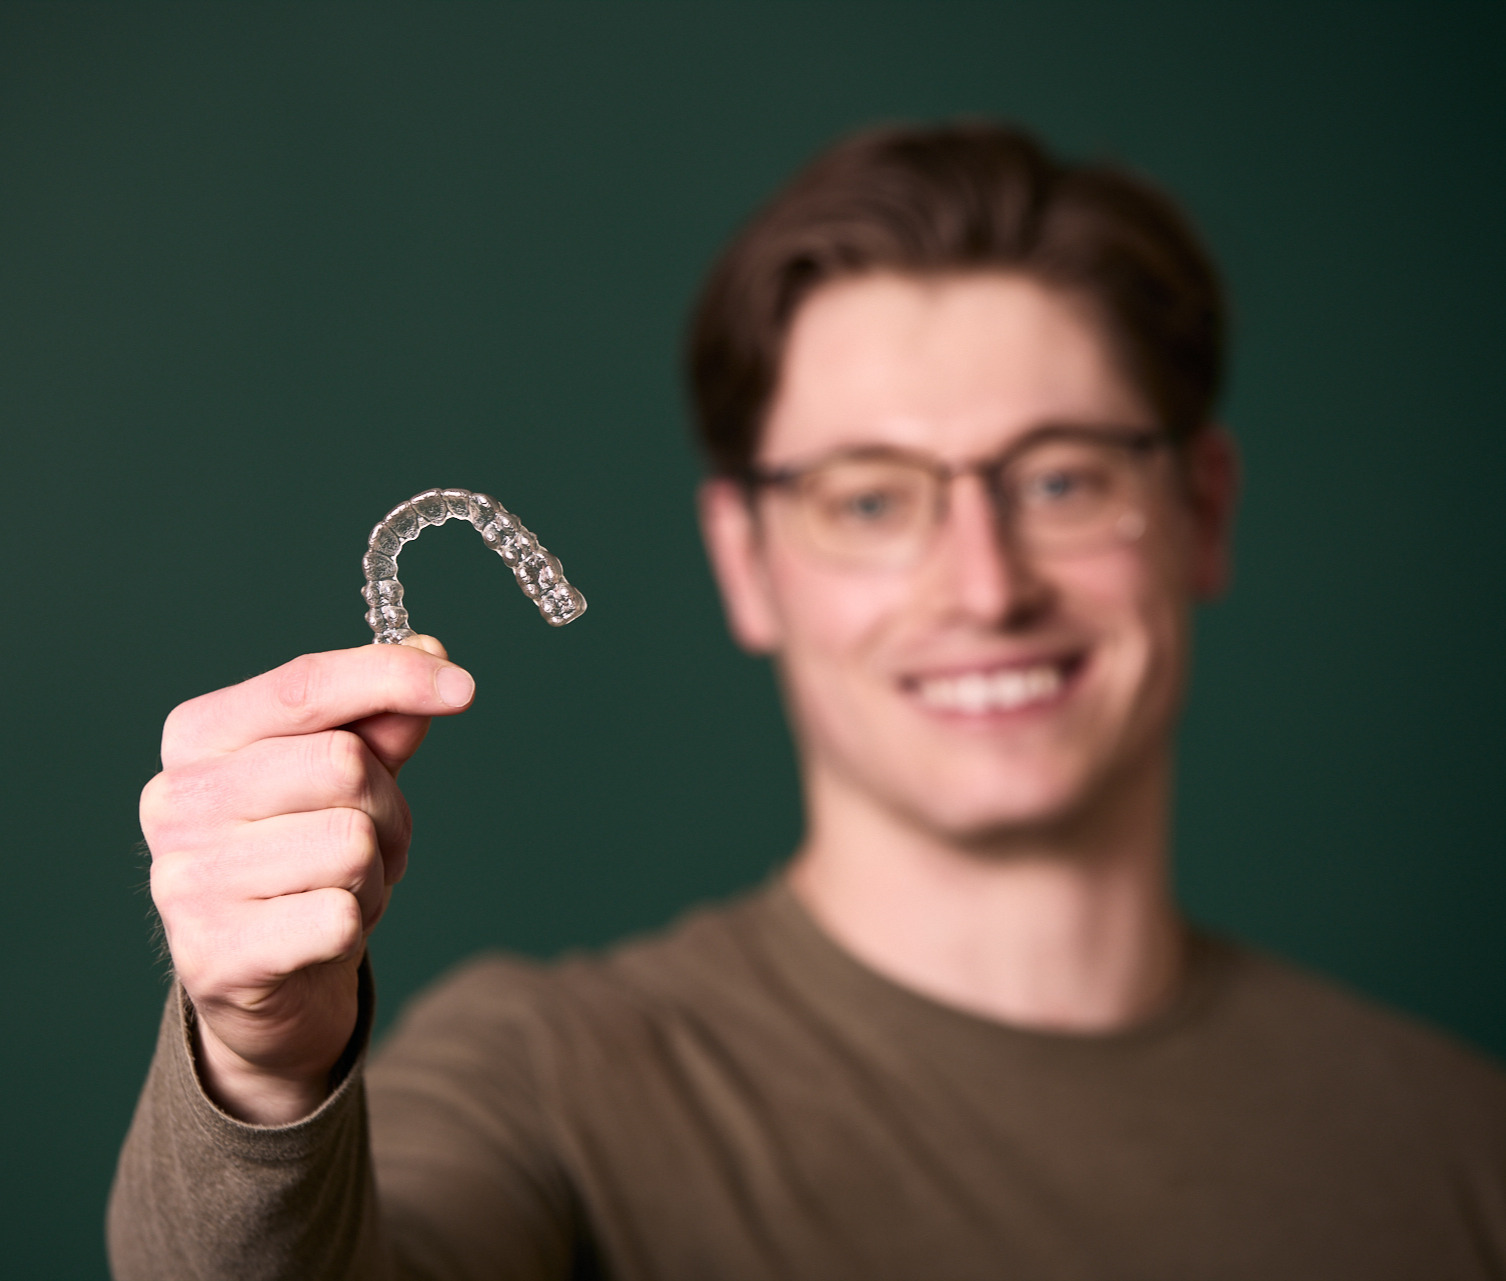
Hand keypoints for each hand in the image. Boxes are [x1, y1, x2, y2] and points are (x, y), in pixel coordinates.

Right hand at [140, 636, 474, 1123]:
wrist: (263, 981)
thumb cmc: (303, 855)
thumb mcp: (345, 777)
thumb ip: (381, 719)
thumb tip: (431, 655)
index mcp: (196, 737)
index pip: (304, 685)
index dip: (393, 677)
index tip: (462, 687)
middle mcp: (176, 801)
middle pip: (343, 764)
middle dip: (389, 804)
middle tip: (377, 839)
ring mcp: (186, 880)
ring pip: (351, 843)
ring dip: (377, 871)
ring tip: (345, 887)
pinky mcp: (215, 955)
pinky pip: (341, 918)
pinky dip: (358, 924)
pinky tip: (325, 932)